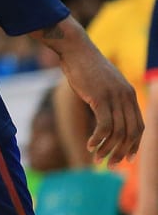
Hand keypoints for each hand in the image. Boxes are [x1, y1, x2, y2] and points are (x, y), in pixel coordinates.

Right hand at [56, 36, 142, 162]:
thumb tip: (107, 112)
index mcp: (129, 95)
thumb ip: (109, 98)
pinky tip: (89, 146)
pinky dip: (98, 139)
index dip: (134, 146)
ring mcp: (114, 97)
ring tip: (97, 158)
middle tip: (110, 165)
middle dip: (122, 152)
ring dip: (107, 149)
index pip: (139, 127)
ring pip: (117, 132)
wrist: (75, 49)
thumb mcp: (103, 84)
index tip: (126, 159)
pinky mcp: (100, 98)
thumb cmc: (85, 67)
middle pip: (130, 133)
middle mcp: (126, 97)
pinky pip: (103, 125)